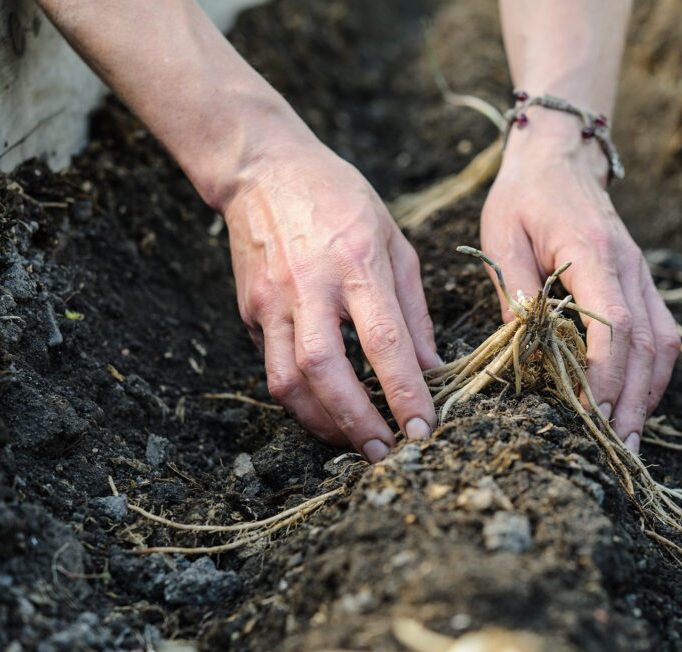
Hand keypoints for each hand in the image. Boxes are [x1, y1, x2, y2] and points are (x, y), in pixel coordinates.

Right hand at [220, 127, 440, 461]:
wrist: (263, 169)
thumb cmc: (340, 199)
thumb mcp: (394, 241)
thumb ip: (413, 309)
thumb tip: (431, 368)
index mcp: (357, 262)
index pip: (383, 340)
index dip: (404, 391)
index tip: (423, 428)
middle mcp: (310, 285)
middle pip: (325, 370)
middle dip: (356, 421)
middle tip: (384, 453)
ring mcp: (273, 300)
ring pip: (287, 380)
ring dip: (321, 421)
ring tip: (353, 441)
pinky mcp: (250, 310)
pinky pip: (272, 366)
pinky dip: (300, 397)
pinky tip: (325, 406)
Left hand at [480, 109, 680, 452]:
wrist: (561, 158)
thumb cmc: (523, 197)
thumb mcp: (501, 236)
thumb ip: (516, 289)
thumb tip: (527, 342)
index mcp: (593, 253)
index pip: (613, 323)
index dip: (605, 373)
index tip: (590, 413)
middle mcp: (629, 267)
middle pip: (647, 344)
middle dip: (632, 401)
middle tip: (617, 449)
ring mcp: (643, 275)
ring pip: (663, 343)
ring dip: (649, 394)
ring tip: (629, 439)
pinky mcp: (642, 283)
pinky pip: (662, 333)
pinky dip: (654, 373)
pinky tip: (637, 402)